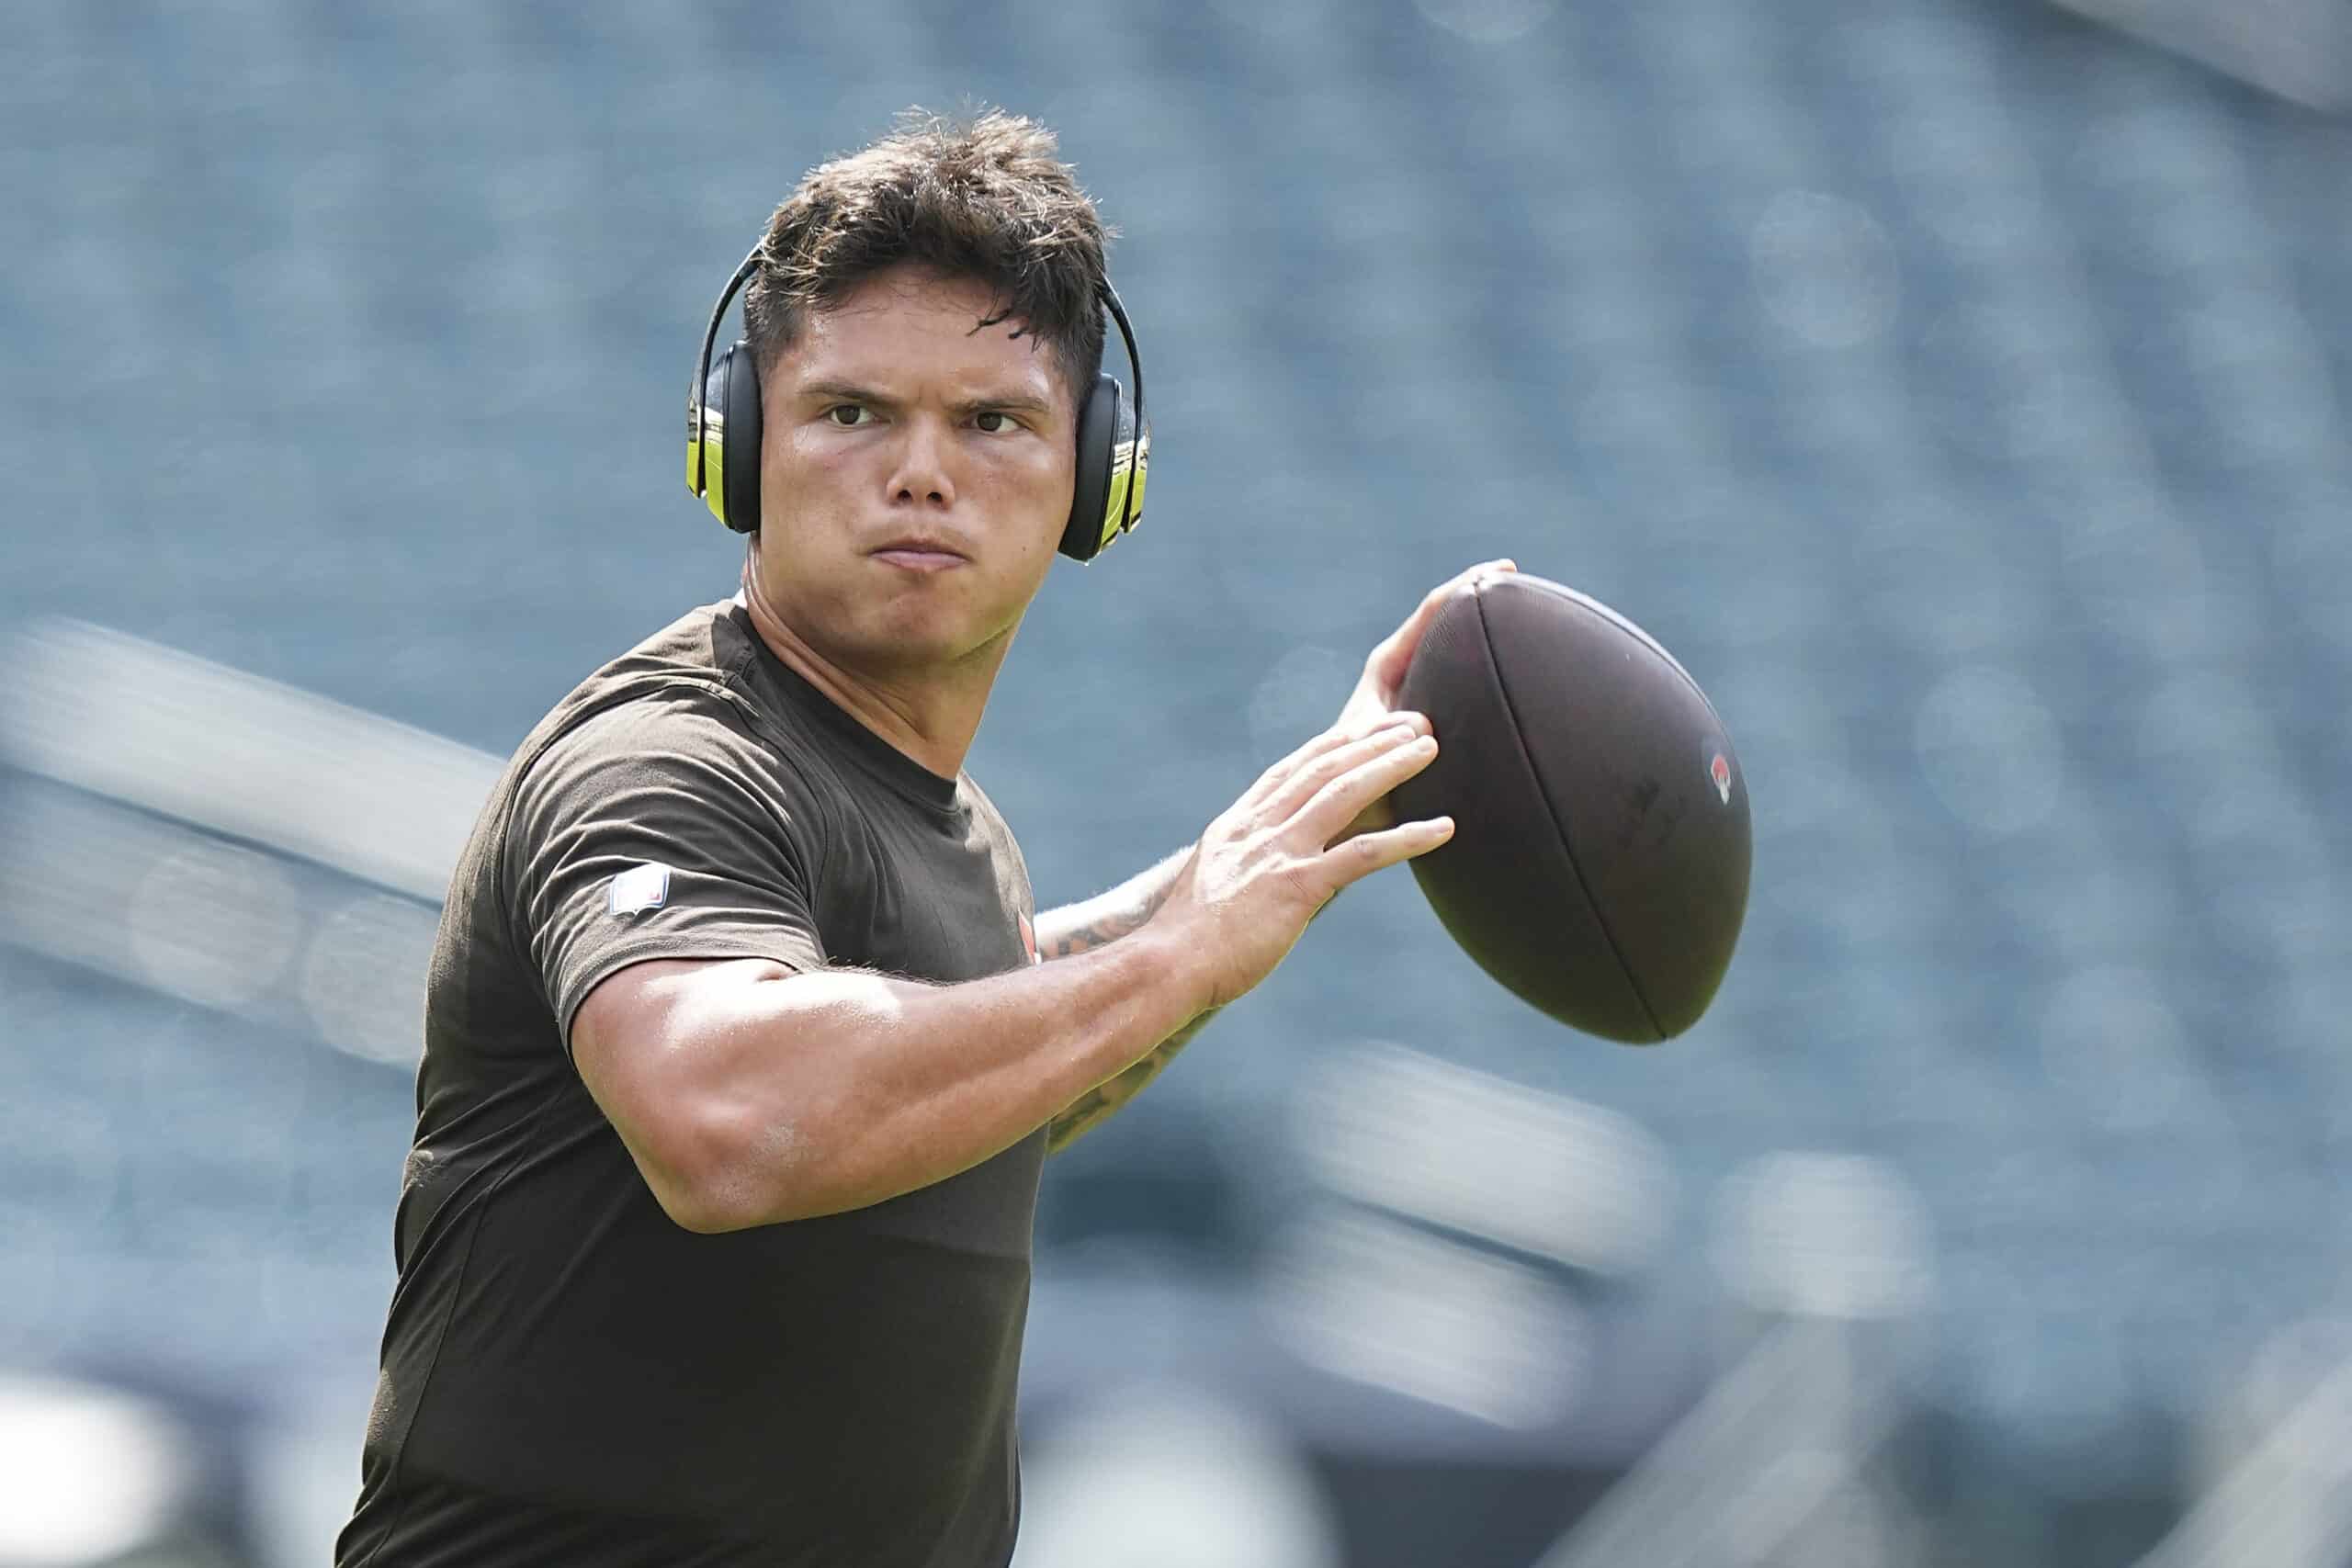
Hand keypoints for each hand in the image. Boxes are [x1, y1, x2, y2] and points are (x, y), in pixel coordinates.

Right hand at [1156, 710, 1452, 1011]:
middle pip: (1323, 767)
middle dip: (1370, 740)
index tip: (1366, 726)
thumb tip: (1256, 875)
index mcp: (1237, 826)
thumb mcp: (1210, 888)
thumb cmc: (1185, 943)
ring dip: (1391, 765)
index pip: (1291, 769)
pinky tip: (1444, 828)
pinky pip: (1364, 856)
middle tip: (1412, 722)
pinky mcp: (1297, 888)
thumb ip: (1238, 868)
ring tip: (1429, 748)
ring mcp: (1277, 854)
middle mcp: (1258, 828)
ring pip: (1344, 793)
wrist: (1164, 965)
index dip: (1333, 744)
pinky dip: (1407, 838)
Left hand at [1331, 558, 1516, 837]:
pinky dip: (1489, 672)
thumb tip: (1420, 723)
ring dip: (1487, 634)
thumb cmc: (1349, 785)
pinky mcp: (1431, 717)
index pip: (1431, 613)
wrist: (1342, 815)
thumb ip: (1383, 735)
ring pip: (1457, 652)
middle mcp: (1402, 672)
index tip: (1503, 571)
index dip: (1467, 587)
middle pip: (1446, 621)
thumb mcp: (1363, 754)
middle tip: (1521, 580)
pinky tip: (1520, 679)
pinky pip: (1464, 683)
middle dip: (1481, 597)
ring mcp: (1418, 693)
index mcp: (1386, 667)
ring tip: (1530, 619)